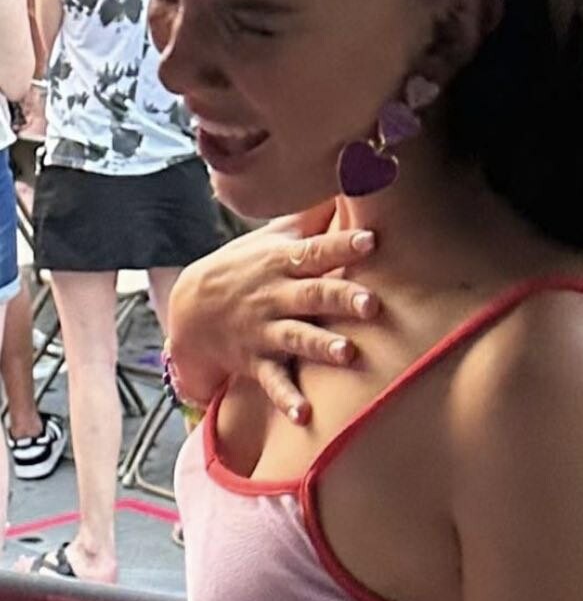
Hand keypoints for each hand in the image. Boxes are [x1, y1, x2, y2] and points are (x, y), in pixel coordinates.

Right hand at [166, 210, 379, 423]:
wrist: (191, 309)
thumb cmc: (245, 268)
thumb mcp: (271, 239)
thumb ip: (311, 220)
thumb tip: (347, 184)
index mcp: (283, 262)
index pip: (316, 250)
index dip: (343, 244)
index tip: (371, 239)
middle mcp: (276, 296)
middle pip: (313, 294)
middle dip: (342, 298)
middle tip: (373, 303)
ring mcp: (265, 330)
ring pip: (297, 337)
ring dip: (322, 346)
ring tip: (348, 354)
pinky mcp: (257, 361)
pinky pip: (273, 383)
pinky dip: (288, 400)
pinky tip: (305, 416)